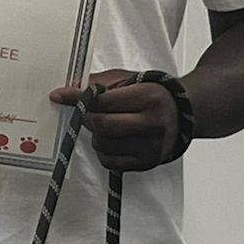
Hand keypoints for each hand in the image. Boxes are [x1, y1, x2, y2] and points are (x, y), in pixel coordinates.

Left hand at [49, 70, 179, 172]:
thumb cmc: (153, 95)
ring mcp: (151, 146)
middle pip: (103, 126)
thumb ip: (98, 83)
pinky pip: (111, 162)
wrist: (182, 113)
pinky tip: (112, 141)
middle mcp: (152, 123)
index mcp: (148, 97)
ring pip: (104, 146)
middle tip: (87, 113)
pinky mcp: (147, 162)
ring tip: (106, 126)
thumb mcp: (129, 80)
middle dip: (87, 119)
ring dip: (96, 136)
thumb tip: (66, 92)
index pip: (103, 101)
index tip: (61, 96)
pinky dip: (104, 152)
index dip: (78, 99)